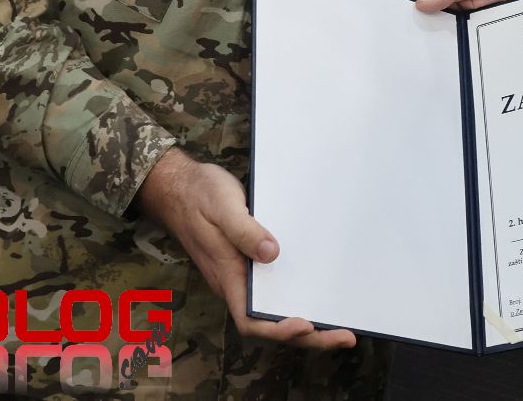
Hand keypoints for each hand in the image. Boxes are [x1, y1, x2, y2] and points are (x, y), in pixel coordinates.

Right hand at [137, 148, 354, 350]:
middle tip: (345, 336)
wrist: (178, 186)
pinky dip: (297, 296)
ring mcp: (243, 274)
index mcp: (227, 275)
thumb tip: (273, 254)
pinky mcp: (249, 263)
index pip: (251, 320)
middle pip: (270, 323)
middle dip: (308, 335)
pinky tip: (319, 292)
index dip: (279, 330)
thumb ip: (245, 232)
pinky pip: (275, 288)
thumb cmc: (198, 195)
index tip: (307, 326)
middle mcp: (236, 282)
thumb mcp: (223, 207)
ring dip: (307, 320)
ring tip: (341, 324)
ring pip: (274, 308)